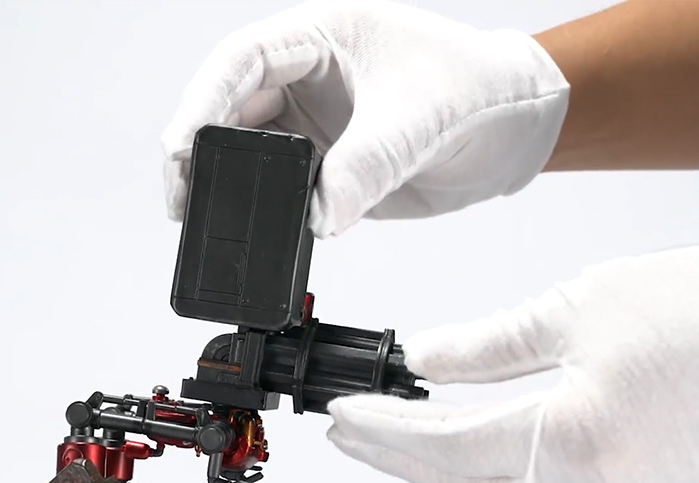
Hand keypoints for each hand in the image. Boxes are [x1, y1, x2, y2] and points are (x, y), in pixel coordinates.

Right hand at [162, 0, 569, 236]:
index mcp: (322, 35)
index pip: (242, 60)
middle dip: (198, 151)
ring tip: (203, 220)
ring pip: (244, 151)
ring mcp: (310, 122)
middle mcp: (305, 75)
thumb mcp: (422, 119)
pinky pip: (277, 188)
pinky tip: (254, 232)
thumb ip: (367, 165)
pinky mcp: (322, 165)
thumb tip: (318, 216)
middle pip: (227, 108)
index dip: (203, 100)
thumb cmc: (481, 89)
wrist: (517, 129)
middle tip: (181, 196)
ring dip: (223, 184)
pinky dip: (262, 210)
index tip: (183, 147)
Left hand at [326, 246, 698, 482]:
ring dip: (443, 467)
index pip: (446, 440)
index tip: (344, 413)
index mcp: (571, 438)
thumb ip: (490, 344)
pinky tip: (472, 445)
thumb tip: (423, 358)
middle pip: (463, 482)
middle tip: (347, 438)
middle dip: (398, 458)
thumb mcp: (582, 308)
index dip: (386, 427)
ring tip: (394, 439)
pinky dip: (497, 469)